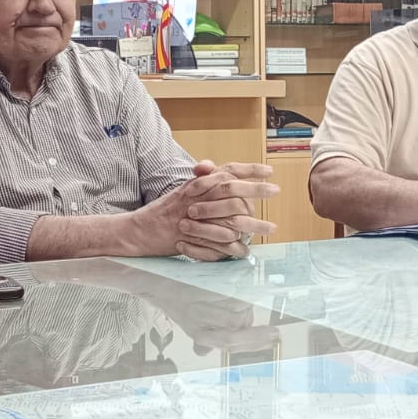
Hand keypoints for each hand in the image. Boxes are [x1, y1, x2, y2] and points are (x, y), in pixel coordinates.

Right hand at [135, 168, 277, 259]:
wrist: (141, 229)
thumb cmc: (164, 211)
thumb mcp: (184, 191)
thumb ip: (204, 181)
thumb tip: (222, 172)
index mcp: (198, 184)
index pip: (227, 170)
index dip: (249, 169)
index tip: (269, 170)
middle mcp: (198, 196)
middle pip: (232, 188)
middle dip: (257, 190)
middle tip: (276, 191)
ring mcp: (196, 216)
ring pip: (230, 216)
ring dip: (254, 223)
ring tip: (271, 228)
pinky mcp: (194, 236)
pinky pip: (219, 240)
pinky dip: (234, 245)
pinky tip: (247, 249)